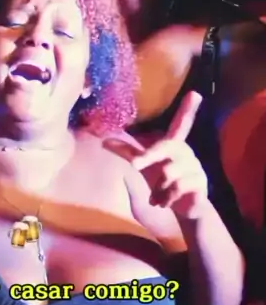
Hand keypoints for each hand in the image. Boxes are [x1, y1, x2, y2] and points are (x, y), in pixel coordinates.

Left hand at [130, 91, 207, 219]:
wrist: (184, 211)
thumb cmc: (162, 183)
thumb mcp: (144, 167)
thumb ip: (128, 152)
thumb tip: (105, 140)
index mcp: (173, 145)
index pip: (181, 124)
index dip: (187, 110)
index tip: (195, 93)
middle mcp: (186, 152)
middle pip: (166, 146)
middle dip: (148, 156)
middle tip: (135, 165)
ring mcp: (195, 167)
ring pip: (168, 172)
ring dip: (157, 188)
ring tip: (156, 197)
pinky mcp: (200, 183)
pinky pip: (177, 188)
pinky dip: (165, 198)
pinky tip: (165, 202)